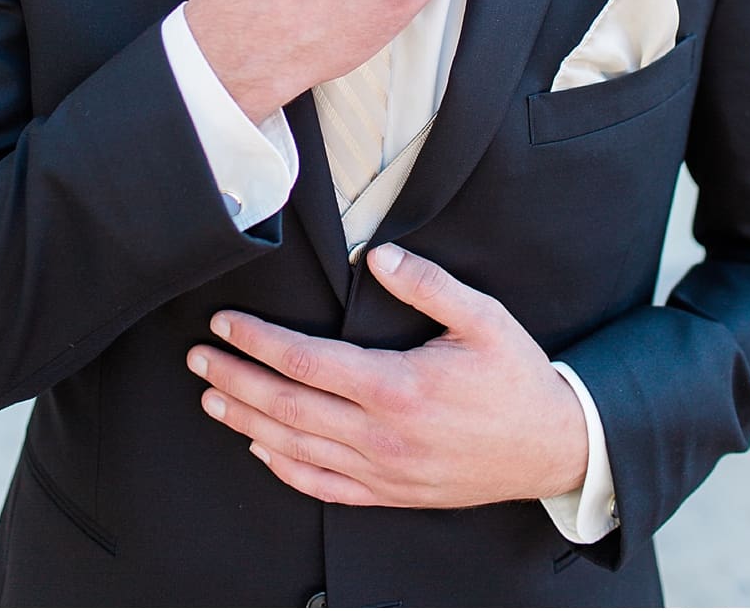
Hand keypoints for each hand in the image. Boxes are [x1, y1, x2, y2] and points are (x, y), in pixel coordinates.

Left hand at [187, 245, 587, 507]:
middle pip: (286, 406)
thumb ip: (430, 285)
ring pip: (294, 447)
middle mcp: (381, 434)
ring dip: (246, 421)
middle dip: (234, 379)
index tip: (226, 324)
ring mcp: (382, 470)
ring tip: (212, 398)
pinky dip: (282, 468)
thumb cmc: (518, 379)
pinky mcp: (389, 493)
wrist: (551, 447)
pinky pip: (321, 485)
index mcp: (399, 387)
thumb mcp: (485, 319)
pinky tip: (261, 449)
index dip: (257, 341)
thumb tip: (379, 256)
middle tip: (199, 358)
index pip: (307, 361)